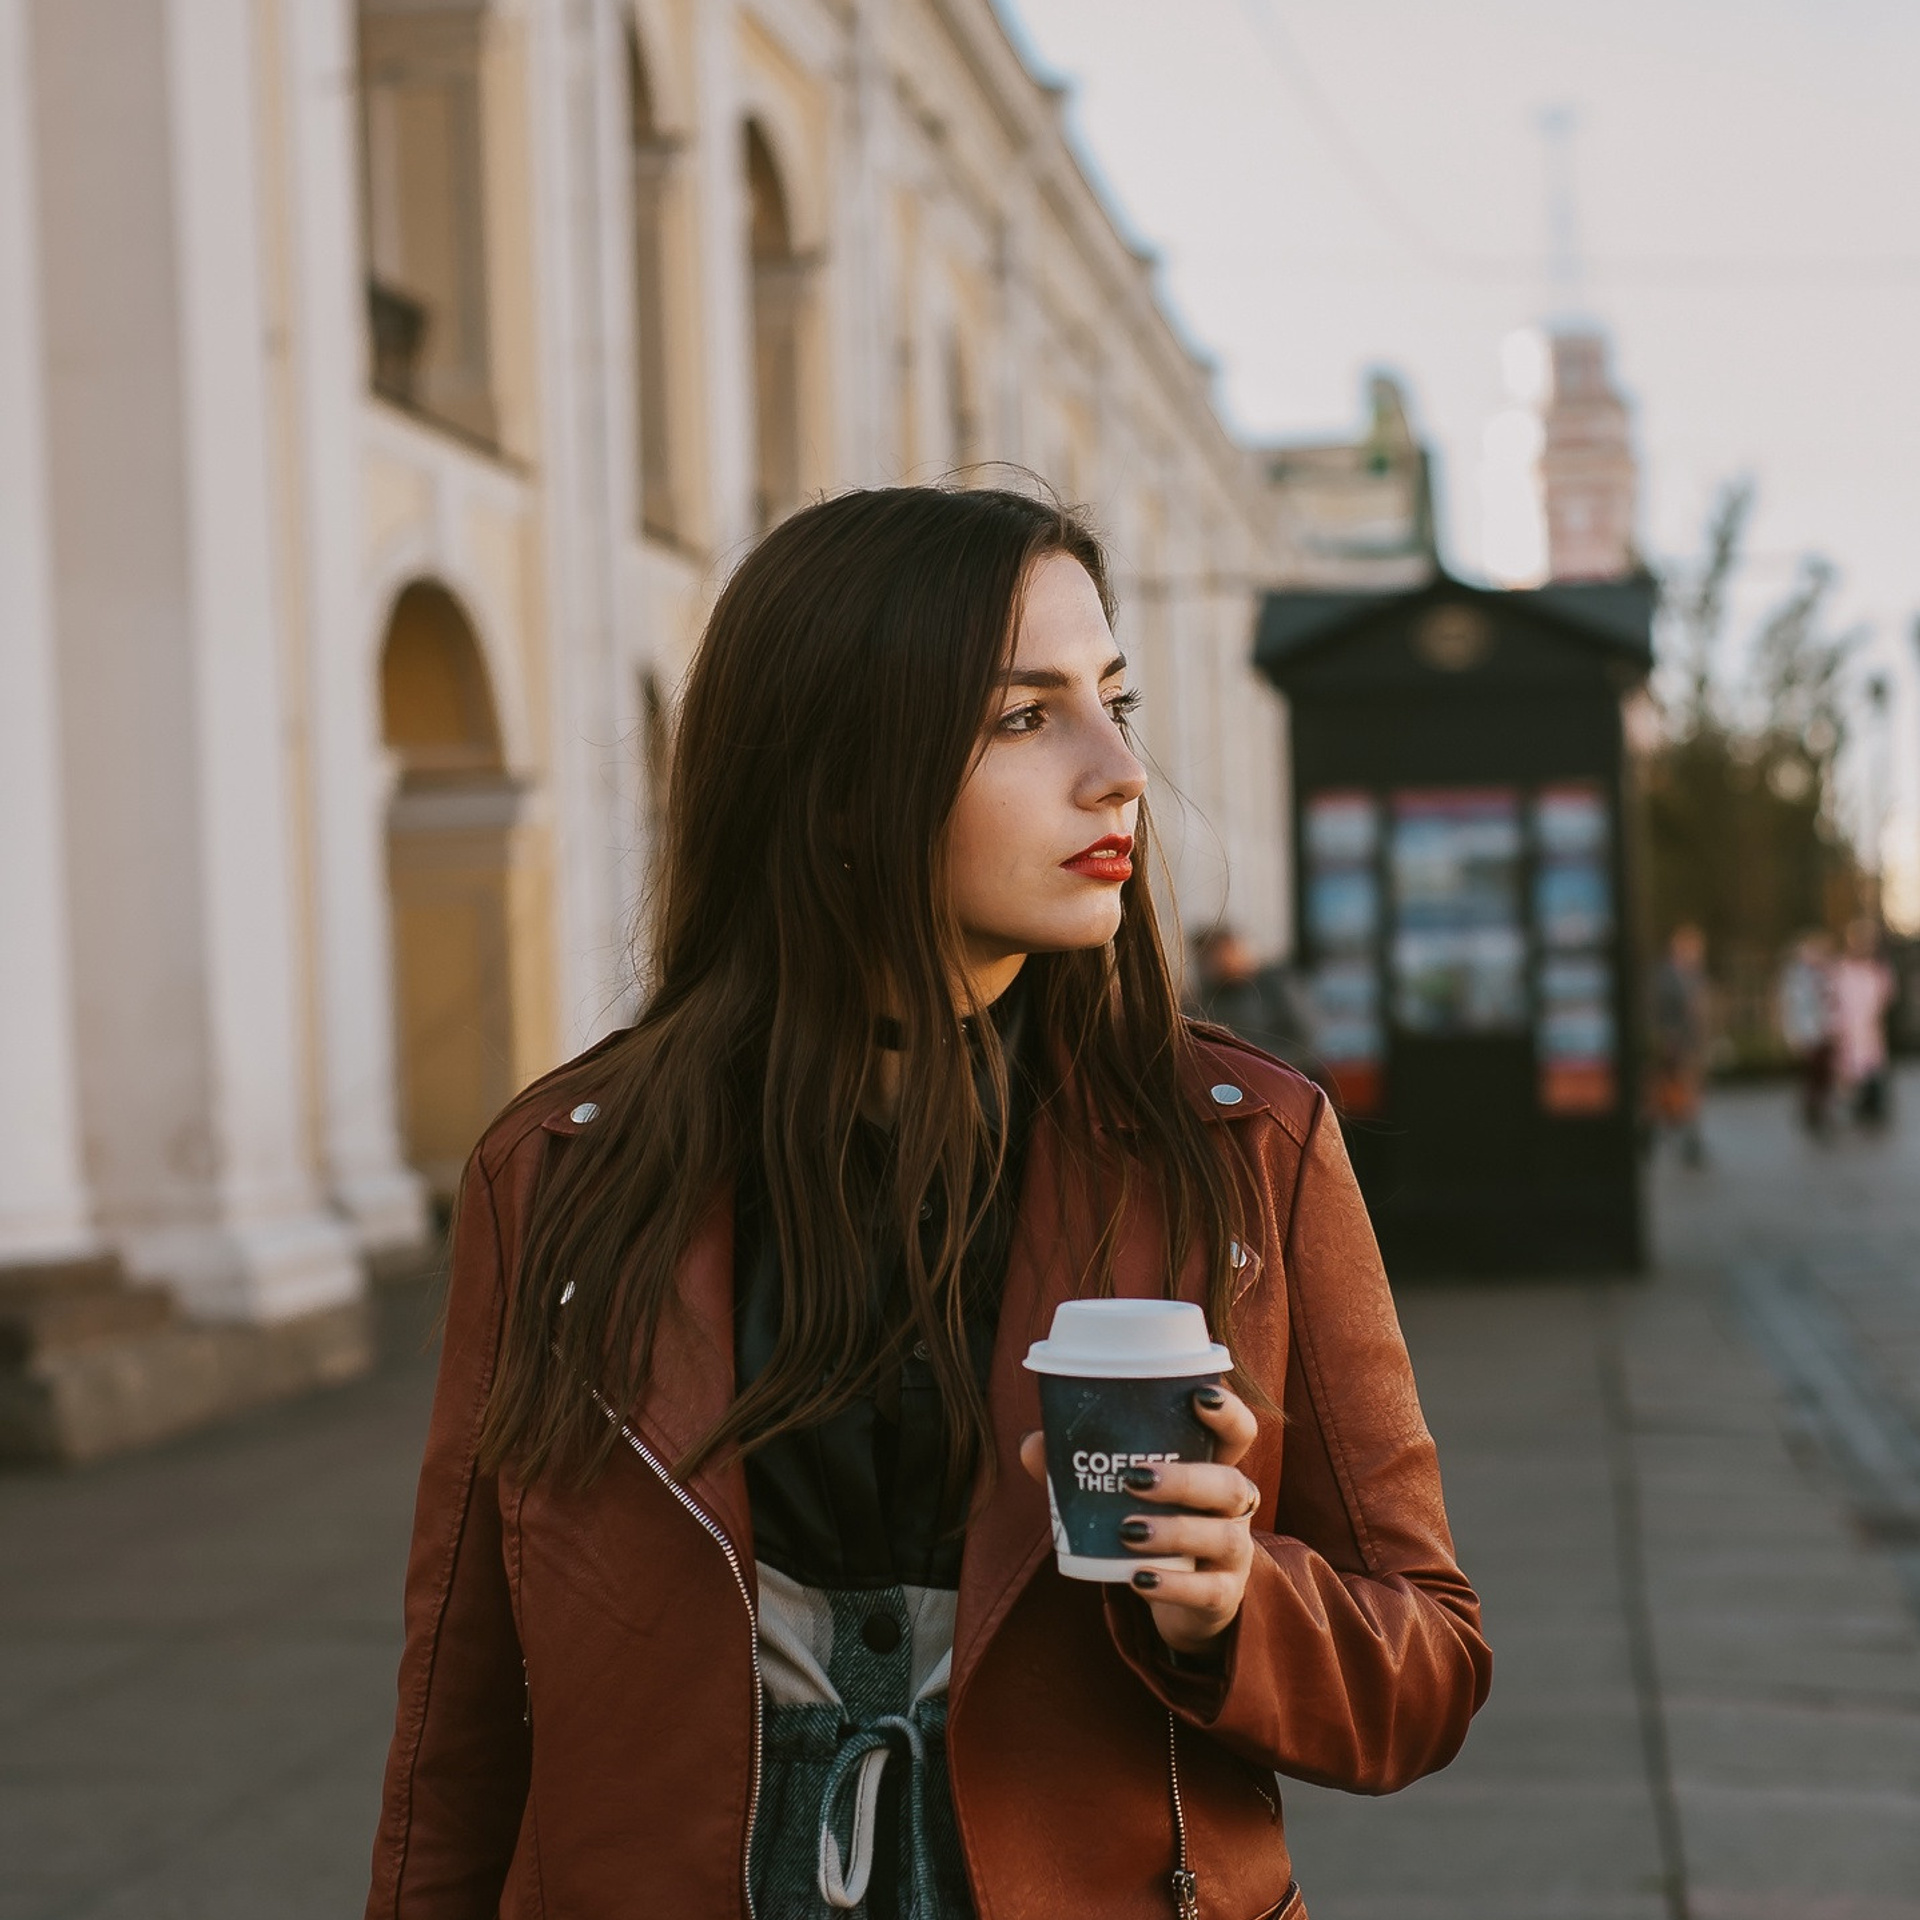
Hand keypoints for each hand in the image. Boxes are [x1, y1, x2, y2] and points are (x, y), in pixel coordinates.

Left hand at [1019, 1384, 1259, 1657]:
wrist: (1184, 1600)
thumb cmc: (1154, 1523)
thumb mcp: (1123, 1494)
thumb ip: (1079, 1467)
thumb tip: (1032, 1444)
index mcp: (1213, 1467)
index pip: (1241, 1432)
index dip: (1229, 1414)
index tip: (1199, 1397)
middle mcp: (1233, 1508)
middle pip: (1232, 1484)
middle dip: (1186, 1478)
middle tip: (1134, 1478)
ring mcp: (1234, 1554)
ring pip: (1223, 1537)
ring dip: (1174, 1531)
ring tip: (1127, 1531)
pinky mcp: (1223, 1597)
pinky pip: (1208, 1591)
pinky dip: (1173, 1585)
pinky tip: (1139, 1579)